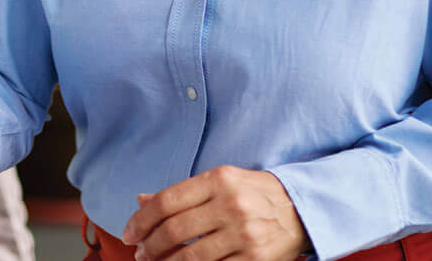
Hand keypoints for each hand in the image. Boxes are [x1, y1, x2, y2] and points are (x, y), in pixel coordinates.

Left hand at [122, 167, 305, 260]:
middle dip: (150, 245)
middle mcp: (230, 205)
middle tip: (140, 252)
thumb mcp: (220, 181)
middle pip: (174, 230)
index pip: (167, 201)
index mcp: (218, 179)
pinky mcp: (254, 259)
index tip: (129, 233)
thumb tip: (141, 200)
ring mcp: (243, 234)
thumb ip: (182, 192)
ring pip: (190, 256)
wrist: (302, 209)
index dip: (141, 220)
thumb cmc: (254, 194)